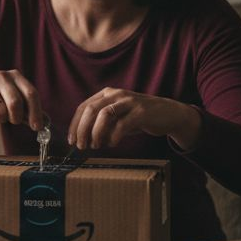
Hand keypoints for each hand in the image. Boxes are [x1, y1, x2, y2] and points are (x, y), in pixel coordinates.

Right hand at [0, 71, 45, 129]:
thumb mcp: (13, 97)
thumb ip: (28, 109)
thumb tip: (45, 123)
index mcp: (15, 75)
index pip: (31, 93)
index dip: (36, 112)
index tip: (37, 127)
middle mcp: (1, 76)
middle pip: (15, 103)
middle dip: (16, 117)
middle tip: (13, 120)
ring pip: (0, 112)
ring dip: (0, 119)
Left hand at [68, 87, 200, 150]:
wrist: (169, 114)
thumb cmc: (139, 118)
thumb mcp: (117, 119)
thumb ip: (102, 126)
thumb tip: (84, 140)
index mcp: (107, 94)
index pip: (83, 106)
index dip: (74, 124)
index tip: (71, 140)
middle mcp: (116, 94)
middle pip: (91, 109)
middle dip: (82, 129)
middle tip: (81, 146)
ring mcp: (129, 101)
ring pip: (104, 114)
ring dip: (96, 133)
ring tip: (96, 146)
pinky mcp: (142, 111)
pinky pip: (122, 124)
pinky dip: (114, 136)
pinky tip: (112, 144)